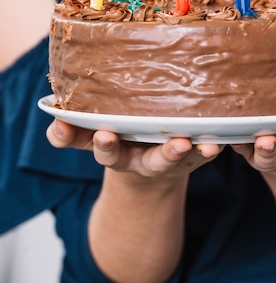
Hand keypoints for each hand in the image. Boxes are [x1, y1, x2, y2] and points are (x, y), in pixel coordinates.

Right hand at [47, 119, 222, 178]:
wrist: (158, 169)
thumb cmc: (128, 138)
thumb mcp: (98, 132)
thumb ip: (75, 125)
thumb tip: (54, 113)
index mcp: (107, 147)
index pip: (79, 141)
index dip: (68, 138)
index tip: (60, 129)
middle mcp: (130, 157)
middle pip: (116, 157)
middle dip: (109, 148)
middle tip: (105, 137)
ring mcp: (160, 160)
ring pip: (162, 160)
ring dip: (170, 152)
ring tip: (181, 143)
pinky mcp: (189, 158)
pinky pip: (199, 155)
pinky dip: (208, 150)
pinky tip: (215, 143)